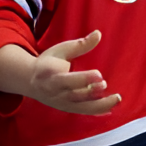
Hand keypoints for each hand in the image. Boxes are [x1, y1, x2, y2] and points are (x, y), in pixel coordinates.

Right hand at [0, 31, 119, 115]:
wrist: (30, 81)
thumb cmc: (48, 62)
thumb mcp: (61, 50)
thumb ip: (80, 45)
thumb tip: (99, 34)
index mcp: (52, 74)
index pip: (69, 79)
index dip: (84, 78)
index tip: (99, 74)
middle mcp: (56, 92)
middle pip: (75, 95)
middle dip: (91, 91)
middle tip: (105, 84)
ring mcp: (61, 103)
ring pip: (81, 107)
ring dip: (98, 105)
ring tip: (115, 99)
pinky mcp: (66, 109)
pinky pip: (82, 112)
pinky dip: (96, 112)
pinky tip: (110, 108)